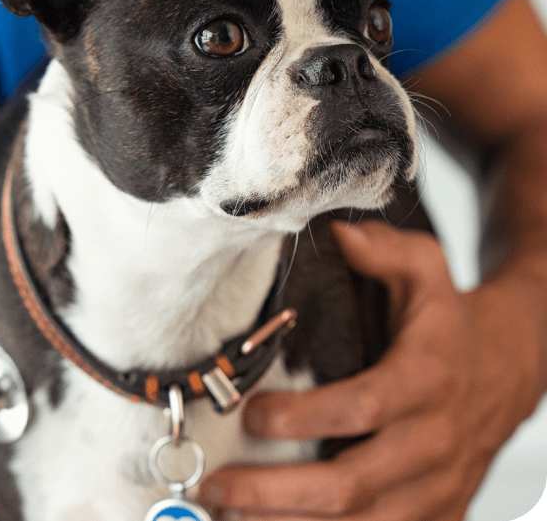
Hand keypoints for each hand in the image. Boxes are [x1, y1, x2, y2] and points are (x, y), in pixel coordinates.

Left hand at [199, 220, 541, 519]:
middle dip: (277, 492)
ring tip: (229, 518)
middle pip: (353, 483)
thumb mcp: (427, 268)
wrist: (509, 368)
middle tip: (217, 486)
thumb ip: (383, 249)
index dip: (305, 416)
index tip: (251, 412)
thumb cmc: (450, 318)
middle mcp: (433, 440)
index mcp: (425, 377)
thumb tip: (337, 235)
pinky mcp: (437, 511)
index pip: (362, 406)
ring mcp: (436, 485)